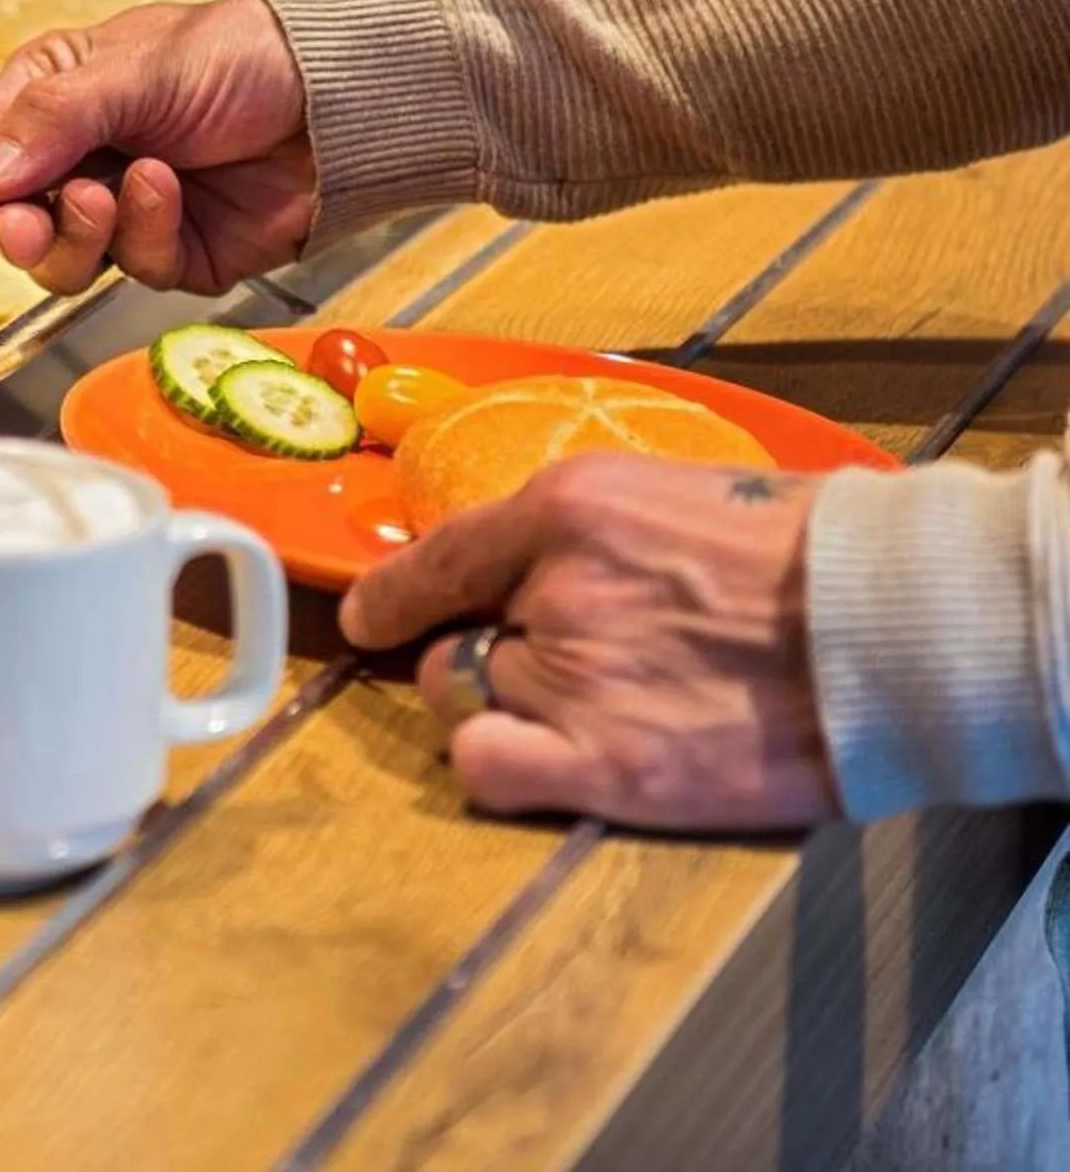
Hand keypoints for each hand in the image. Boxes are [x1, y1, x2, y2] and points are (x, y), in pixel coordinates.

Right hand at [0, 0, 315, 295]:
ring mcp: (127, 210)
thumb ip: (52, 120)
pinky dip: (146, 234)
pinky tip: (167, 190)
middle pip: (13, 219)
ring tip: (107, 194)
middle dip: (18, 225)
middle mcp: (84, 156)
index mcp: (57, 97)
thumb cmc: (242, 57)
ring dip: (80, 233)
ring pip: (65, 259)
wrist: (338, 101)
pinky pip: (136, 269)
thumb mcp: (132, 69)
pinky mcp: (174, 251)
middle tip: (27, 220)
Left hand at [339, 455, 835, 831]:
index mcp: (570, 508)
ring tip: (600, 705)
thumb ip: (584, 532)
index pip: (438, 554)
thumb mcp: (674, 495)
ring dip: (509, 706)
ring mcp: (576, 678)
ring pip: (469, 701)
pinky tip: (548, 759)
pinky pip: (488, 768)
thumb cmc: (805, 555)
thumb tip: (518, 565)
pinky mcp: (610, 766)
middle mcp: (554, 589)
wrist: (896, 625)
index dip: (391, 593)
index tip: (366, 614)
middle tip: (564, 664)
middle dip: (485, 653)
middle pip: (451, 640)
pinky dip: (500, 764)